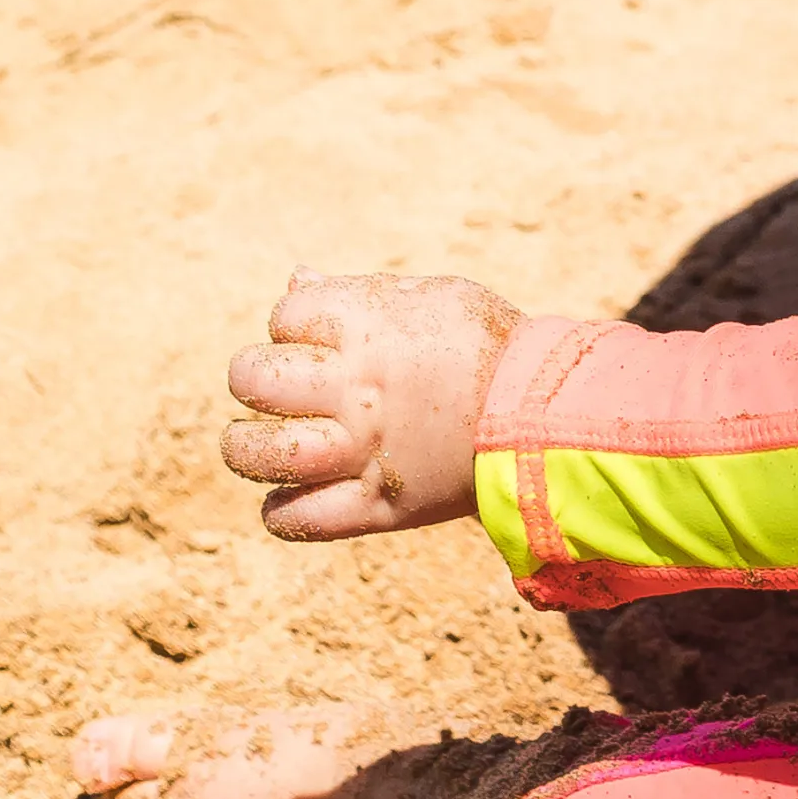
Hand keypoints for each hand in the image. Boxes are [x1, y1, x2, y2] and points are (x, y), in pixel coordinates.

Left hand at [221, 272, 519, 539]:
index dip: (293, 325)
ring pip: (260, 453)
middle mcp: (356, 388)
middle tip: (272, 388)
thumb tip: (296, 281)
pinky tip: (289, 494)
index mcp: (369, 327)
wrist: (552, 417)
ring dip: (245, 447)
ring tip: (256, 442)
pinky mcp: (376, 506)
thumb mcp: (432, 296)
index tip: (318, 337)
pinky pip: (298, 518)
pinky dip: (281, 510)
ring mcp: (362, 450)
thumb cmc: (493, 346)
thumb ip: (357, 293)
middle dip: (251, 379)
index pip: (285, 316)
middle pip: (253, 378)